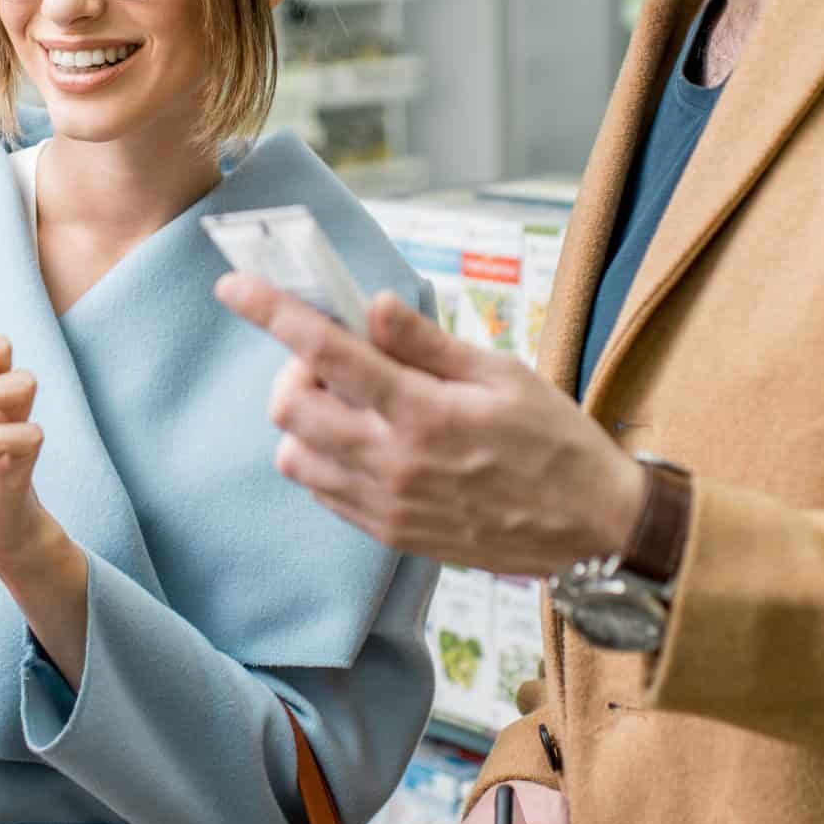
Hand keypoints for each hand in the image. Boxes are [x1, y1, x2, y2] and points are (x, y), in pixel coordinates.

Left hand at [214, 278, 639, 574]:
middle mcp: (394, 463)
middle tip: (338, 361)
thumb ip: (427, 343)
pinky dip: (325, 457)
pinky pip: (321, 492)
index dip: (271, 313)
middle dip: (295, 372)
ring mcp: (386, 505)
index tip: (233, 288)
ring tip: (356, 406)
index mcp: (424, 412)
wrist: (590, 529)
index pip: (325, 353)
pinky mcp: (389, 535)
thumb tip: (375, 305)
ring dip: (307, 420)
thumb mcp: (503, 374)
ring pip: (295, 456)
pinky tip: (368, 441)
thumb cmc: (555, 441)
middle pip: (288, 409)